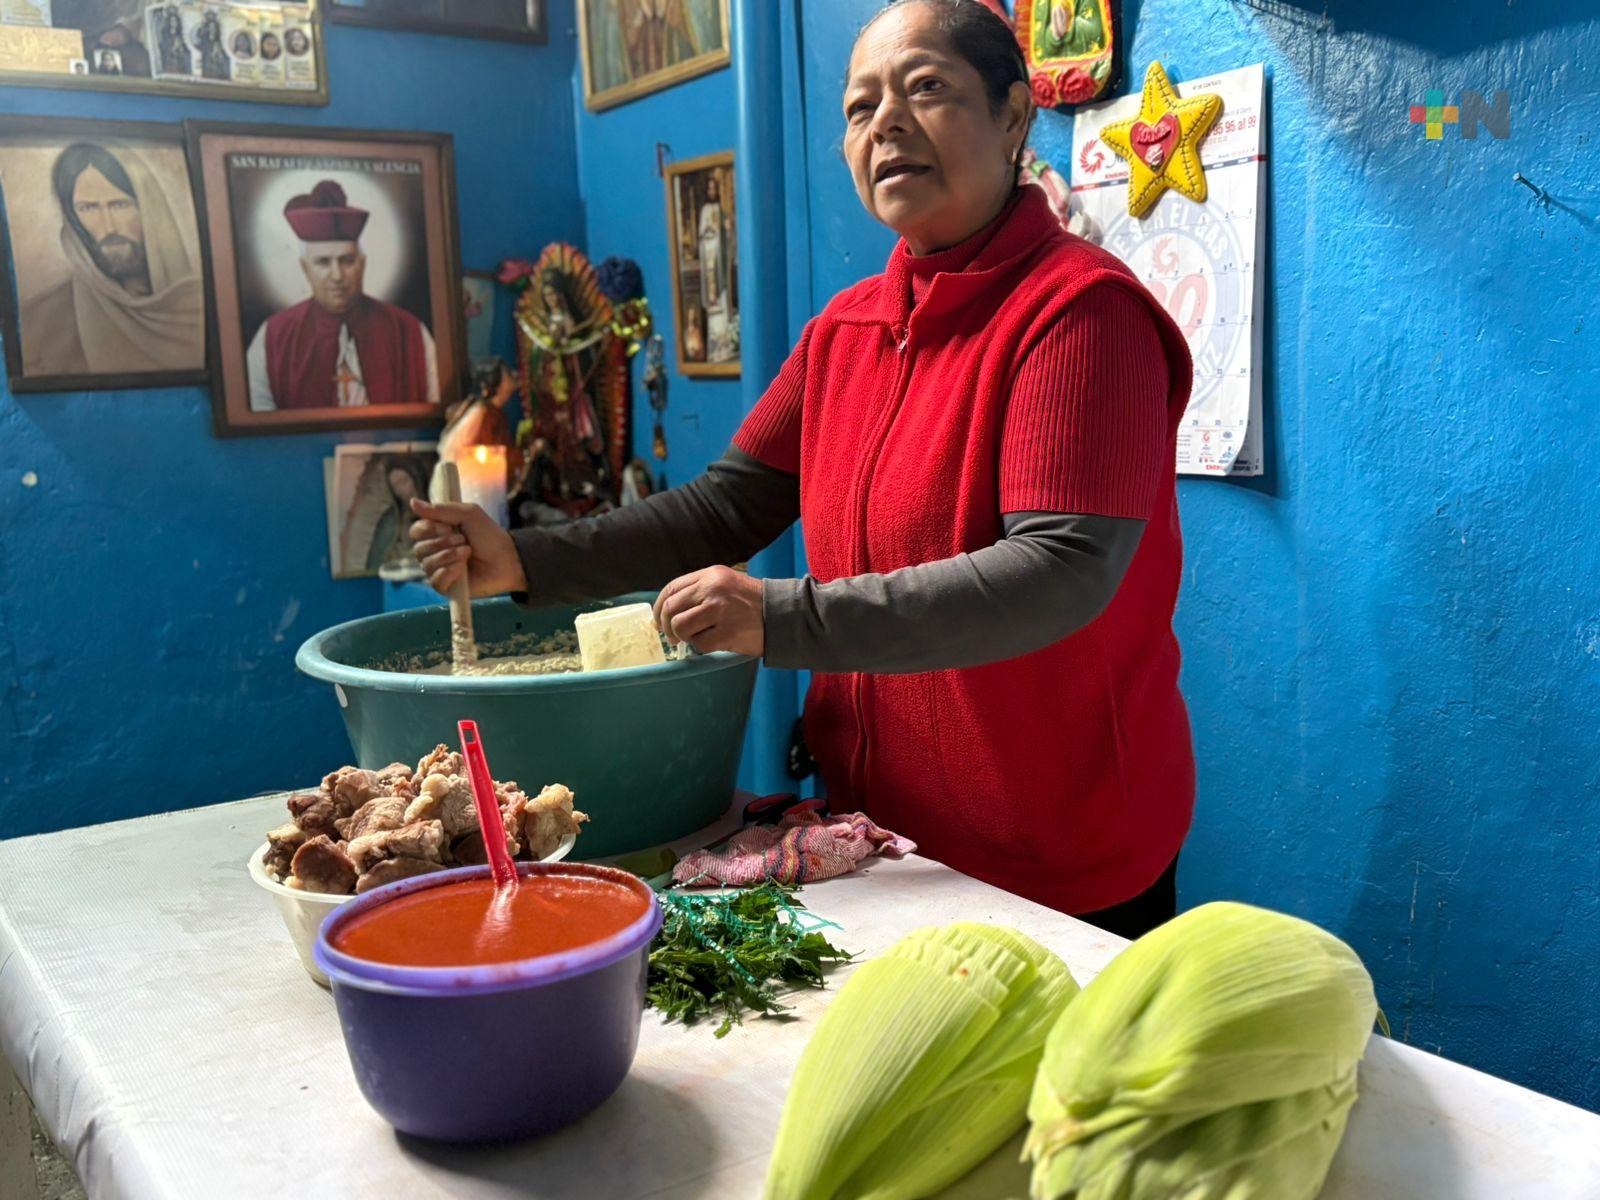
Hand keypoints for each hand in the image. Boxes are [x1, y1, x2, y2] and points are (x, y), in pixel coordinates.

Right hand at [408, 499, 527, 597]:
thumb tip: (412, 502)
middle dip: (442, 543)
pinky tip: (462, 570)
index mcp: (437, 534)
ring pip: (426, 565)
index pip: (416, 531)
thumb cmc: (489, 535)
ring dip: (448, 557)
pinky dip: (448, 573)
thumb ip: (440, 509)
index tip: (448, 527)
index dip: (428, 529)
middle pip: (419, 549)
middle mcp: (435, 552)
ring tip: (468, 553)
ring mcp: (440, 570)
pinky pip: (435, 581)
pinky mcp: (447, 587)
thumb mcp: (468, 514)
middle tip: (463, 540)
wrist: (507, 558)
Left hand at [653, 566, 765, 656]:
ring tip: (697, 639)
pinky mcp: (727, 632)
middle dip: (667, 627)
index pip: (672, 588)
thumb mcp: (727, 584)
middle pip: (671, 608)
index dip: (659, 607)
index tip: (658, 621)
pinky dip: (702, 648)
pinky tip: (715, 643)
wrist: (785, 615)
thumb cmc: (754, 603)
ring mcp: (720, 610)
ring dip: (685, 638)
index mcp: (711, 575)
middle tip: (673, 638)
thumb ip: (700, 591)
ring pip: (680, 627)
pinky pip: (699, 644)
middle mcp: (713, 589)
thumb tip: (668, 612)